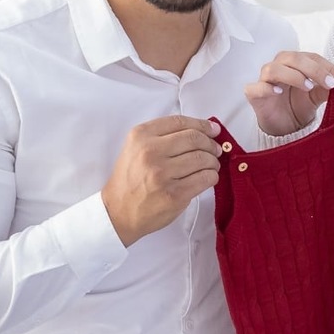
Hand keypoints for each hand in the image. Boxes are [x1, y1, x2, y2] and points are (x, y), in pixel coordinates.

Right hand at [101, 114, 221, 247]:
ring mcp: (163, 174)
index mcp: (141, 136)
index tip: (213, 130)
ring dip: (213, 162)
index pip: (180, 122)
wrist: (118, 211)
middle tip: (215, 150)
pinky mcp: (175, 194)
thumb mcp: (136, 148)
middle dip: (211, 144)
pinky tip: (208, 178)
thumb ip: (162, 137)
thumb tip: (202, 130)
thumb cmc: (130, 179)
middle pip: (194, 139)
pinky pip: (205, 179)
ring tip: (211, 165)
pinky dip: (212, 177)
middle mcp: (151, 152)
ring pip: (203, 158)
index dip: (202, 124)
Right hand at [244, 52, 333, 135]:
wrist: (283, 126)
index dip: (329, 68)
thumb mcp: (318, 96)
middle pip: (294, 58)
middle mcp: (280, 66)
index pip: (313, 58)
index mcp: (296, 62)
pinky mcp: (254, 94)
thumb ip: (331, 89)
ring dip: (293, 75)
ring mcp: (265, 79)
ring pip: (274, 69)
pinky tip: (279, 93)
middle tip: (330, 84)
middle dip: (315, 70)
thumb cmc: (299, 105)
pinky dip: (267, 88)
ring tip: (308, 87)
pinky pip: (256, 87)